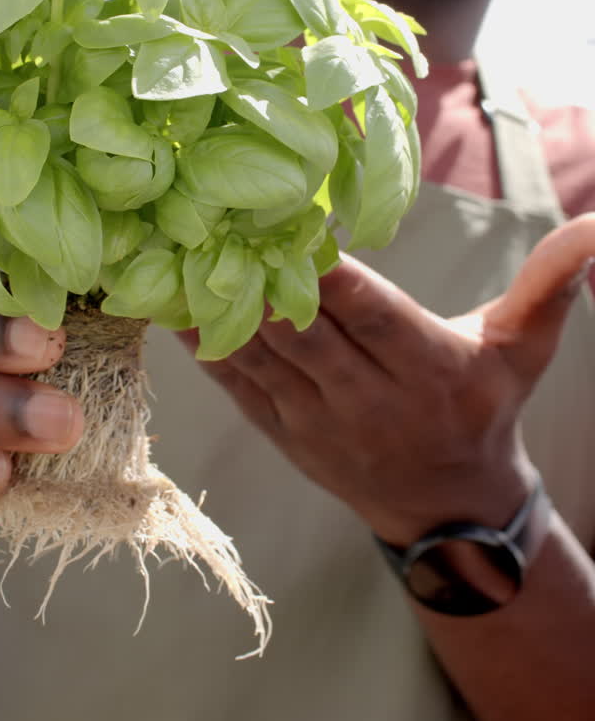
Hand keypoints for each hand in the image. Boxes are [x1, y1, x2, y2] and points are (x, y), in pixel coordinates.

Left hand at [186, 214, 594, 543]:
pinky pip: (236, 384)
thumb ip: (552, 282)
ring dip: (216, 303)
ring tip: (175, 247)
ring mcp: (319, 420)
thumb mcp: (523, 347)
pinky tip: (168, 301)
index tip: (288, 220)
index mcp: (428, 368)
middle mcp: (369, 397)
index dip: (327, 269)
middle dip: (257, 273)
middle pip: (304, 328)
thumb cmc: (484, 408)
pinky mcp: (284, 434)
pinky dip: (203, 344)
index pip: (370, 310)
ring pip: (260, 354)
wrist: (446, 506)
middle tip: (213, 214)